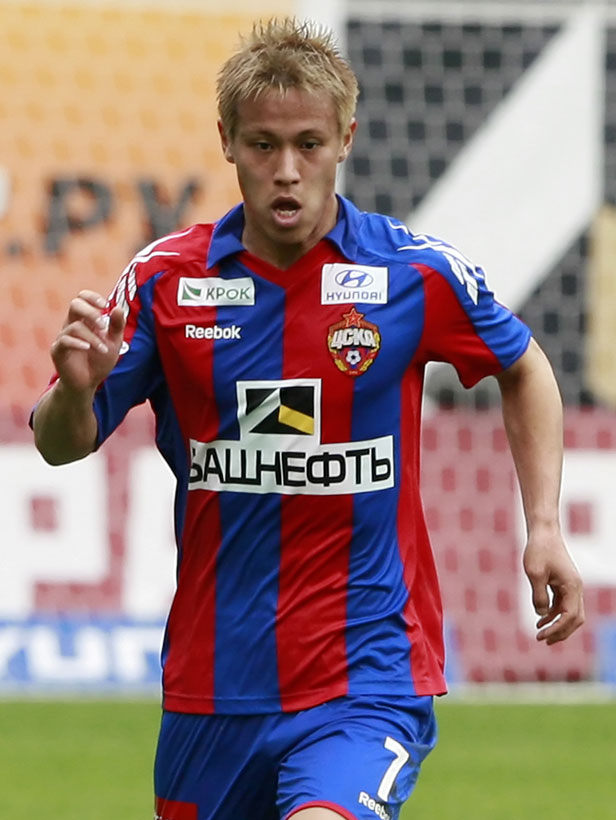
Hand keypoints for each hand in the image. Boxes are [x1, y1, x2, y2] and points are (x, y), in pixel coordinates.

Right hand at [50, 290, 125, 394]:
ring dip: (92, 337)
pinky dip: (77, 343)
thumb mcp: (114, 342)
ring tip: (104, 349)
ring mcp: (63, 337)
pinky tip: (88, 348)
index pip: (82, 298)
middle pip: (74, 305)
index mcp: (85, 320)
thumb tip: (118, 307)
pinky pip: (64, 340)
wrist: (88, 383)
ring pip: (75, 327)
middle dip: (91, 312)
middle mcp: (72, 325)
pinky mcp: (58, 351)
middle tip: (103, 327)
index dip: (91, 297)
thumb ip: (116, 326)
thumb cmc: (100, 360)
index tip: (104, 304)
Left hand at [523, 529, 583, 644]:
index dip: (557, 629)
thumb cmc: (538, 550)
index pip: (570, 616)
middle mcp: (576, 588)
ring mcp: (571, 586)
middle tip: (544, 641)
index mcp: (572, 587)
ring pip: (569, 613)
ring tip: (541, 634)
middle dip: (561, 632)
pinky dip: (554, 614)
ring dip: (557, 625)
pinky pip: (563, 604)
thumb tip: (542, 614)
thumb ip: (539, 596)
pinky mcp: (564, 583)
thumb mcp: (534, 574)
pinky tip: (541, 618)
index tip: (541, 636)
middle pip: (575, 619)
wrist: (543, 532)